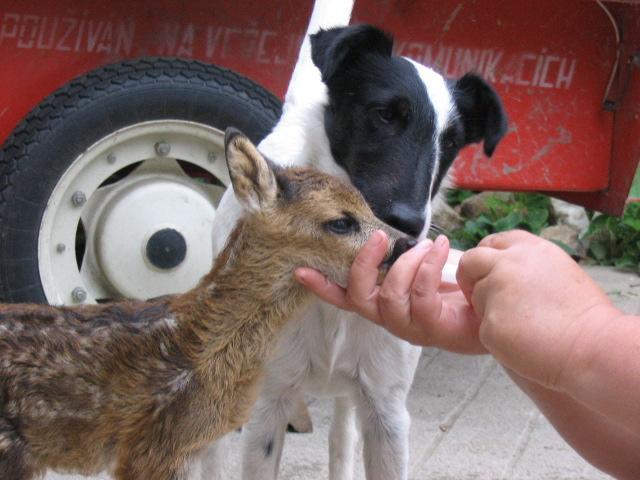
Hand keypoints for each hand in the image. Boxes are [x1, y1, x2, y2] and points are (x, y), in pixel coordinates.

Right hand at [295, 231, 483, 352]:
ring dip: (406, 262)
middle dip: (364, 264)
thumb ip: (403, 256)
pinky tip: (441, 247)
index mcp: (384, 303)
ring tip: (428, 244)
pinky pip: (421, 294)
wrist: (496, 307)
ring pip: (389, 295)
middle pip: (360, 298)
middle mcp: (392, 318)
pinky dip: (429, 264)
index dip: (322, 286)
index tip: (300, 270)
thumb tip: (389, 236)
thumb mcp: (426, 265)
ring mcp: (412, 327)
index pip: (346, 298)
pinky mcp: (435, 329)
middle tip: (380, 236)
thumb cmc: (458, 284)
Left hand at [457, 230, 618, 389]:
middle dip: (468, 277)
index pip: (494, 242)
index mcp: (530, 249)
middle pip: (471, 261)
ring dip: (489, 311)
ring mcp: (496, 290)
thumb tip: (507, 268)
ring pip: (476, 297)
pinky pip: (484, 328)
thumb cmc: (584, 316)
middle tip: (476, 295)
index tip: (486, 271)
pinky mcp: (490, 321)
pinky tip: (523, 343)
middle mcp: (510, 263)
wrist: (592, 347)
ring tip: (523, 326)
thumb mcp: (559, 272)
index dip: (486, 257)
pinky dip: (498, 337)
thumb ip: (529, 267)